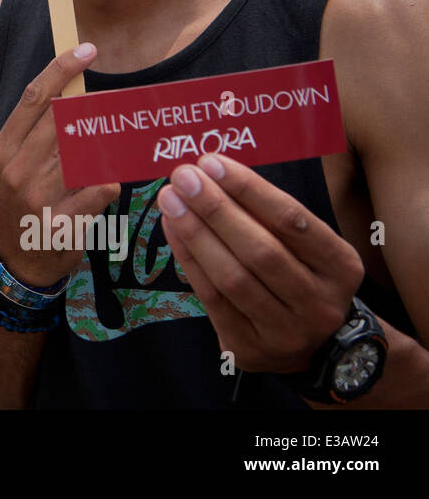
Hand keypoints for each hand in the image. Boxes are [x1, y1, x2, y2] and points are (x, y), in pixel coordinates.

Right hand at [0, 43, 119, 286]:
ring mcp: (37, 197)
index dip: (61, 69)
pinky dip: (109, 183)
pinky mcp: (62, 222)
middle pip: (63, 119)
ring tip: (110, 150)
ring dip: (105, 148)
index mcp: (2, 148)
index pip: (34, 98)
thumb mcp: (16, 164)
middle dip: (93, 106)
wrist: (20, 258)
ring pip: (87, 153)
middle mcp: (15, 169)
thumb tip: (74, 91)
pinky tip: (104, 186)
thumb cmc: (24, 200)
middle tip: (112, 103)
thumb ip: (37, 132)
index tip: (86, 50)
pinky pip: (102, 188)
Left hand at [158, 153, 364, 372]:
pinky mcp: (250, 347)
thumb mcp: (308, 248)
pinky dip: (189, 258)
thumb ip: (269, 215)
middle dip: (216, 208)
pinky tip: (172, 228)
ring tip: (170, 199)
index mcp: (341, 267)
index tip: (211, 163)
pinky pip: (212, 297)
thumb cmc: (300, 276)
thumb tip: (212, 172)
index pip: (291, 220)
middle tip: (183, 176)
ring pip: (233, 276)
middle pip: (260, 250)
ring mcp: (286, 330)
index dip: (249, 189)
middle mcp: (319, 301)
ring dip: (196, 232)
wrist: (311, 348)